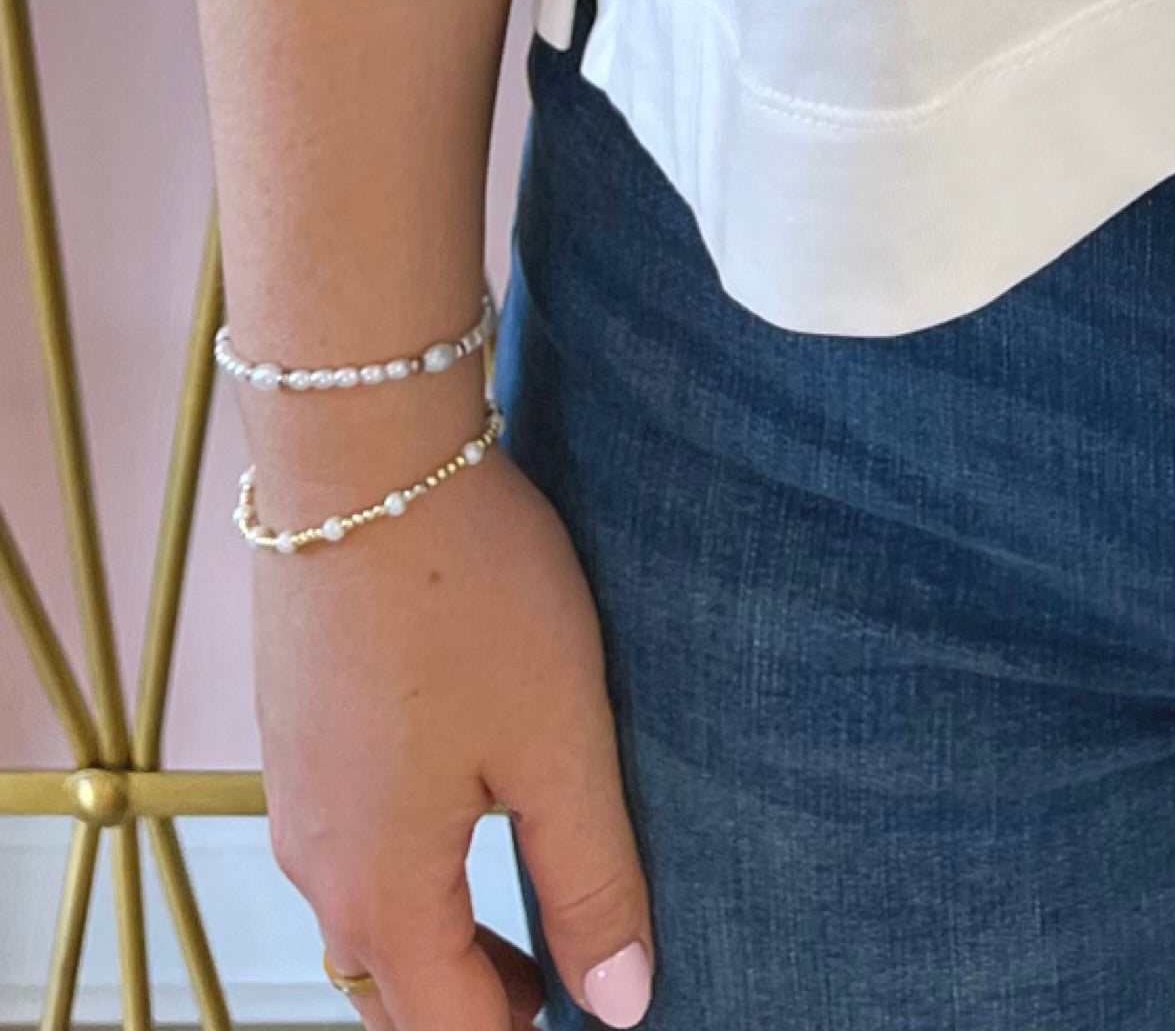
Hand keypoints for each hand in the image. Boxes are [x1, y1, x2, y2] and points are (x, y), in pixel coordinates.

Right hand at [254, 438, 652, 1030]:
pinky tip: (464, 802)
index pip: (448, 1030)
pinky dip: (405, 865)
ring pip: (364, 916)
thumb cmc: (469, 596)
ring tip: (522, 900)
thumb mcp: (561, 742)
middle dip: (474, 1002)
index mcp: (383, 890)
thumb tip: (618, 1001)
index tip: (583, 1009)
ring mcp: (295, 793)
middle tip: (558, 976)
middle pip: (392, 989)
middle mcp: (318, 861)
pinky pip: (345, 841)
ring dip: (438, 933)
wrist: (360, 461)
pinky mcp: (295, 732)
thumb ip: (592, 880)